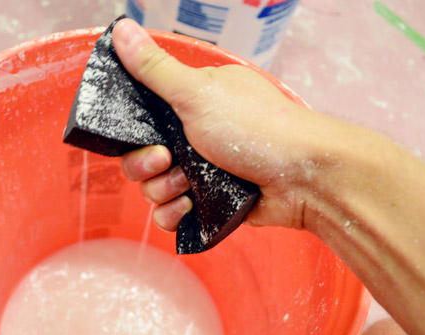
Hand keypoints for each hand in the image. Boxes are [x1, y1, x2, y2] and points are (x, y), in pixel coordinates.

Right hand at [112, 18, 334, 231]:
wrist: (302, 178)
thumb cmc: (257, 128)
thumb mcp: (198, 92)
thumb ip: (155, 68)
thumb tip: (122, 29)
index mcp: (191, 104)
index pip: (143, 119)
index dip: (133, 132)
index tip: (138, 134)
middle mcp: (194, 137)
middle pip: (142, 157)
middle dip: (146, 165)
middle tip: (167, 161)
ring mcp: (202, 171)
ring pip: (154, 188)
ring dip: (162, 190)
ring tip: (187, 186)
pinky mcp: (209, 203)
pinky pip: (172, 214)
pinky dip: (174, 214)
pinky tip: (188, 207)